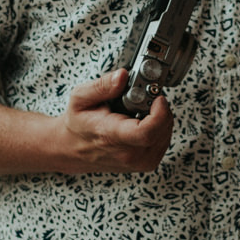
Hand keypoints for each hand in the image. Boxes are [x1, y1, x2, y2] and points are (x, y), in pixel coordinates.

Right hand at [57, 70, 173, 173]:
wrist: (73, 148)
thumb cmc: (78, 123)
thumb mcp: (81, 98)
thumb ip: (102, 86)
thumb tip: (122, 76)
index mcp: (112, 136)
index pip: (146, 132)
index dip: (160, 112)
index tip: (157, 98)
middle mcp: (127, 154)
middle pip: (162, 130)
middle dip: (160, 109)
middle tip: (144, 99)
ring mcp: (138, 162)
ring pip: (166, 135)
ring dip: (160, 118)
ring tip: (139, 111)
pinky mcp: (146, 164)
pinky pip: (164, 141)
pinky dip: (160, 128)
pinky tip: (143, 121)